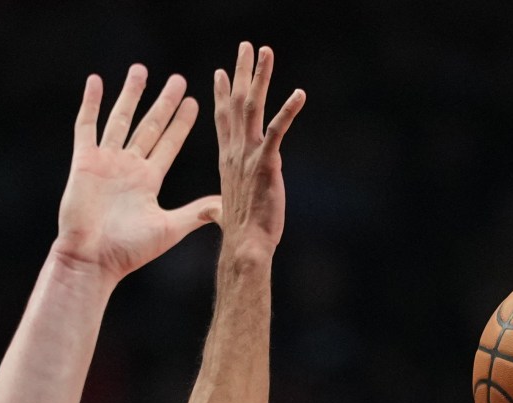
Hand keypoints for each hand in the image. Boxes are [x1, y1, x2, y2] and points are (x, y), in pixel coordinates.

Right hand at [53, 66, 219, 281]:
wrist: (93, 261)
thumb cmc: (129, 251)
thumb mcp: (169, 228)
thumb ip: (195, 212)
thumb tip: (226, 204)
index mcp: (148, 180)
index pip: (168, 144)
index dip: (181, 124)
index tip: (194, 101)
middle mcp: (128, 167)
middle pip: (149, 126)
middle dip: (163, 103)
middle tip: (178, 79)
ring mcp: (106, 162)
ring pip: (121, 119)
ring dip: (131, 94)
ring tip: (141, 69)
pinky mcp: (84, 162)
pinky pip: (86, 126)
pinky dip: (90, 103)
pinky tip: (96, 81)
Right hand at [212, 43, 302, 258]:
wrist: (245, 246)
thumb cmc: (239, 234)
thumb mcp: (223, 214)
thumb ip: (216, 208)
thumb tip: (212, 212)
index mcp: (227, 159)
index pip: (222, 119)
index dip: (222, 94)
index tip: (221, 73)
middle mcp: (235, 152)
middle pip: (236, 103)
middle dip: (242, 72)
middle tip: (246, 46)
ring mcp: (249, 155)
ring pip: (253, 107)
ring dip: (260, 77)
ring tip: (266, 51)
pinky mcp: (266, 163)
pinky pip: (278, 130)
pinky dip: (288, 110)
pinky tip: (299, 93)